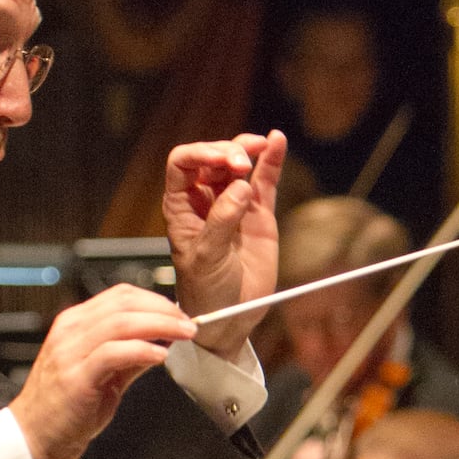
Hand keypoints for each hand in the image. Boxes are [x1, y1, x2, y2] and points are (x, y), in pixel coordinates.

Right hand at [10, 286, 197, 458]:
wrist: (32, 438)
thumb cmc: (63, 409)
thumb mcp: (102, 373)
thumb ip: (130, 354)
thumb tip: (163, 340)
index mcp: (74, 325)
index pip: (119, 296)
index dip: (154, 300)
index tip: (177, 313)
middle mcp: (70, 332)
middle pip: (123, 303)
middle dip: (162, 310)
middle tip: (187, 323)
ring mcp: (70, 352)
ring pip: (121, 322)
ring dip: (160, 325)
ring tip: (182, 334)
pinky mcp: (76, 377)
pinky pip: (114, 353)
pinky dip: (142, 350)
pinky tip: (159, 356)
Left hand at [162, 130, 285, 360]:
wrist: (230, 317)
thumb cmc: (205, 291)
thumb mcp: (205, 258)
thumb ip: (220, 222)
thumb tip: (239, 188)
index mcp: (181, 207)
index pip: (182, 164)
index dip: (200, 153)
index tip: (220, 159)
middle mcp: (205, 200)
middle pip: (213, 158)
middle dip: (227, 151)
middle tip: (241, 163)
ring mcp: (233, 203)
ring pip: (238, 163)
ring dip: (247, 149)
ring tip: (261, 145)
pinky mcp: (258, 213)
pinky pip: (265, 180)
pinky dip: (271, 159)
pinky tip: (277, 140)